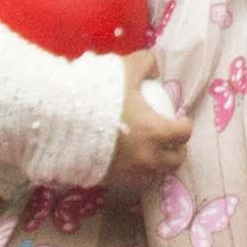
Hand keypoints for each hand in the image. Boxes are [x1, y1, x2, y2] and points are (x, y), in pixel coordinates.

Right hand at [107, 63, 187, 194]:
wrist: (62, 121)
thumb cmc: (98, 95)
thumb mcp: (125, 69)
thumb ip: (145, 64)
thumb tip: (154, 69)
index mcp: (156, 132)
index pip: (183, 134)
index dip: (185, 126)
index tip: (180, 120)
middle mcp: (148, 157)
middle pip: (174, 160)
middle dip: (176, 150)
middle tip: (171, 142)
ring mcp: (130, 173)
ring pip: (154, 175)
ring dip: (157, 165)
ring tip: (151, 154)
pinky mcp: (112, 181)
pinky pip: (132, 182)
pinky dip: (136, 174)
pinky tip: (130, 164)